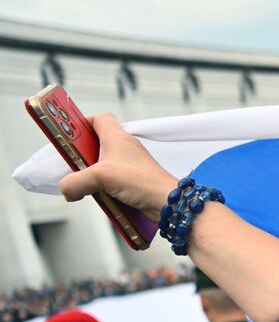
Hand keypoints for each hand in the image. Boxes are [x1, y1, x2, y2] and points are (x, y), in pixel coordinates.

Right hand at [57, 113, 178, 220]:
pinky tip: (99, 197)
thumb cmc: (141, 181)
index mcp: (116, 137)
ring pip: (102, 165)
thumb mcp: (99, 177)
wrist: (168, 202)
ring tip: (83, 185)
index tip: (68, 134)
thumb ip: (75, 182)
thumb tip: (67, 189)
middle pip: (96, 144)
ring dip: (90, 175)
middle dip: (81, 155)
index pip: (99, 118)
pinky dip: (103, 188)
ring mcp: (129, 165)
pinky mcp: (133, 181)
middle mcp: (124, 148)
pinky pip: (112, 181)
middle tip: (71, 165)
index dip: (82, 123)